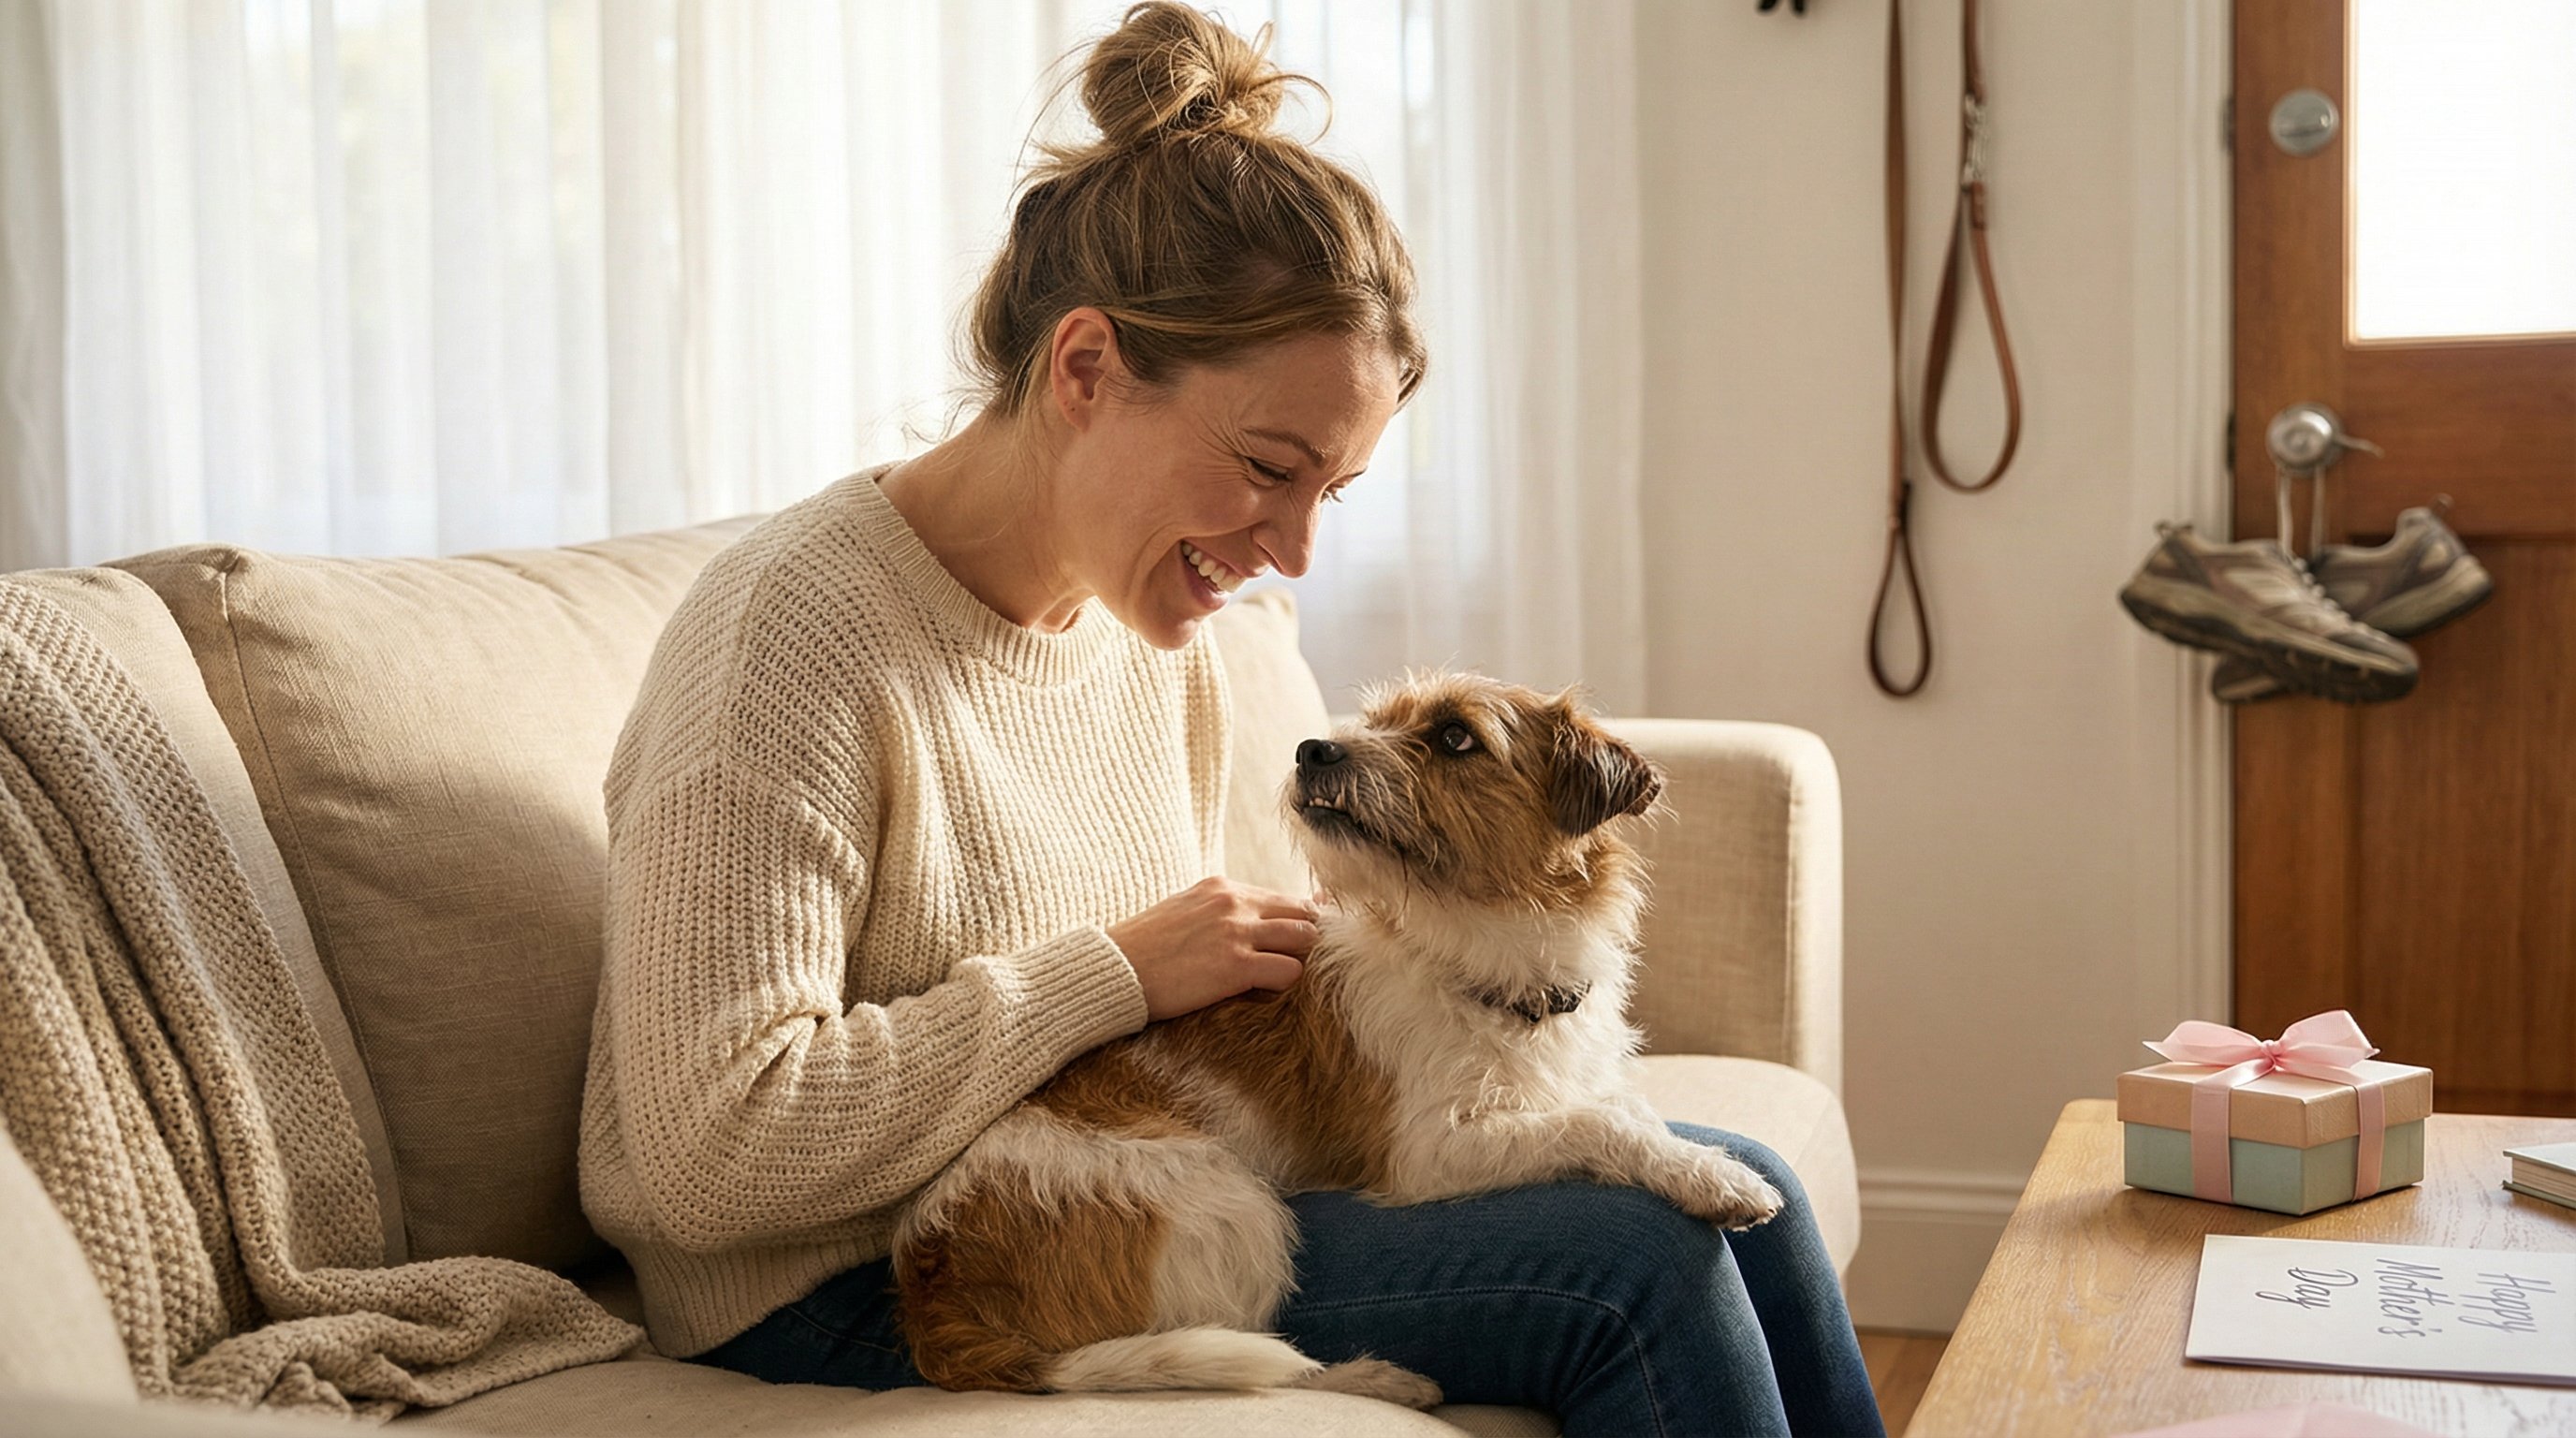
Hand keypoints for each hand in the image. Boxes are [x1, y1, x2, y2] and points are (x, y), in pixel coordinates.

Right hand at [1106, 876, 1316, 1020]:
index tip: (1301, 946)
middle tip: (1296, 968)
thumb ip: (1224, 913)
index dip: (1302, 925)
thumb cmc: (1146, 950)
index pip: (1287, 900)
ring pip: (1305, 940)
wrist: (1112, 971)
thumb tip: (1256, 922)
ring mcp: (1236, 932)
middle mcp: (1234, 903)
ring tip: (1277, 981)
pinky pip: (1288, 972)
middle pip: (1304, 916)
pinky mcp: (1235, 966)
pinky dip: (1284, 985)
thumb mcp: (1186, 913)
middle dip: (1308, 943)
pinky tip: (1261, 994)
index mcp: (1222, 887)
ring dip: (1299, 963)